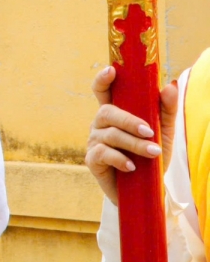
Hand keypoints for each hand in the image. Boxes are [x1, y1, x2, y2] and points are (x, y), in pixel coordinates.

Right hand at [84, 65, 178, 204]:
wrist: (148, 191)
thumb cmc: (152, 158)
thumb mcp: (165, 133)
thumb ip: (166, 110)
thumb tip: (169, 85)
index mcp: (115, 113)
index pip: (102, 91)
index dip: (103, 80)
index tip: (111, 70)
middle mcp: (101, 124)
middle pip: (107, 112)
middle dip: (129, 121)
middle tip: (150, 132)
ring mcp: (94, 141)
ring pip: (110, 135)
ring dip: (134, 144)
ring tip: (153, 153)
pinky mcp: (92, 160)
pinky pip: (103, 153)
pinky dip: (120, 159)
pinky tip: (132, 166)